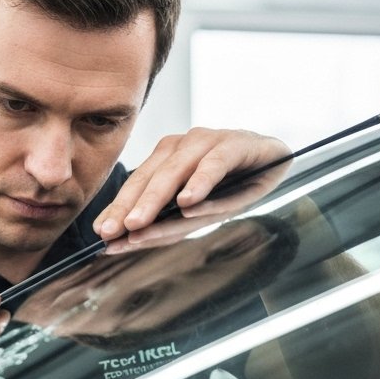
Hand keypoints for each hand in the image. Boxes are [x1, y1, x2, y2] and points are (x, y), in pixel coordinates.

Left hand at [93, 128, 289, 241]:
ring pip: (174, 172)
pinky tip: (187, 202)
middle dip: (128, 208)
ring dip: (155, 200)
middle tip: (113, 232)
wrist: (278, 160)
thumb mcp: (198, 207)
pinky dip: (200, 183)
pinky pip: (213, 164)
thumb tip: (134, 238)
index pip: (136, 186)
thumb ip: (171, 220)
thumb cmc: (233, 184)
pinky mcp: (235, 143)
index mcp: (165, 158)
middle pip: (149, 179)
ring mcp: (205, 141)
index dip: (118, 210)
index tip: (101, 235)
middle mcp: (180, 146)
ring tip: (138, 223)